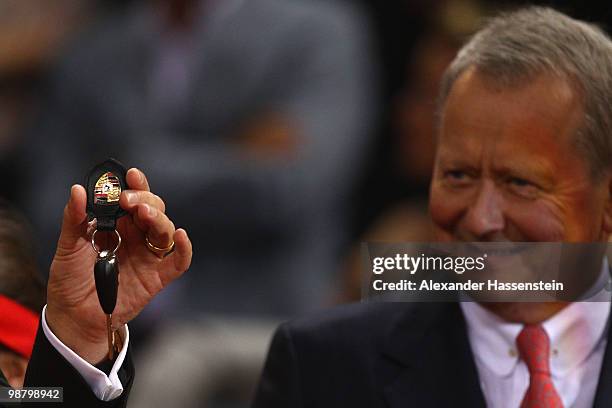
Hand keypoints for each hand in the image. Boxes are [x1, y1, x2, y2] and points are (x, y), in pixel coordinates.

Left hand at [46, 168, 191, 363]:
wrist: (74, 316)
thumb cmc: (71, 280)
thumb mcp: (68, 246)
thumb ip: (74, 218)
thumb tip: (78, 189)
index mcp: (118, 225)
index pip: (133, 200)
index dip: (136, 186)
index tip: (130, 175)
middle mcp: (137, 237)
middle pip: (153, 211)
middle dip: (145, 200)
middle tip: (128, 200)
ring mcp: (148, 256)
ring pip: (165, 231)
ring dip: (159, 219)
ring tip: (145, 215)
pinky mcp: (157, 277)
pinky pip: (179, 261)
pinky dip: (185, 249)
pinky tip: (181, 236)